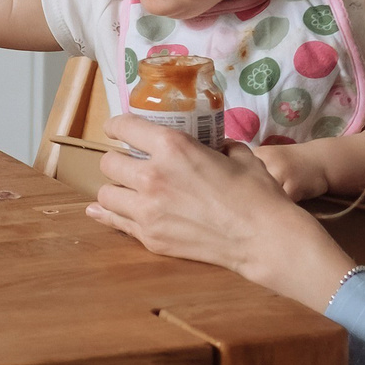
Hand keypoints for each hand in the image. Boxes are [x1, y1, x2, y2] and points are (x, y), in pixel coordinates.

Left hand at [85, 116, 353, 310]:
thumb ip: (212, 145)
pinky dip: (108, 215)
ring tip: (127, 190)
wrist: (263, 238)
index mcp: (171, 147)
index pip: (123, 127)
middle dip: (118, 161)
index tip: (116, 130)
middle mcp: (152, 176)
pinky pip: (115, 222)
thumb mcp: (236, 153)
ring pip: (106, 194)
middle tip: (130, 164)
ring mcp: (147, 211)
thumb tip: (208, 144)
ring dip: (115, 189)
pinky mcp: (150, 238)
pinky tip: (101, 211)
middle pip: (108, 163)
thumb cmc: (256, 192)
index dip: (117, 126)